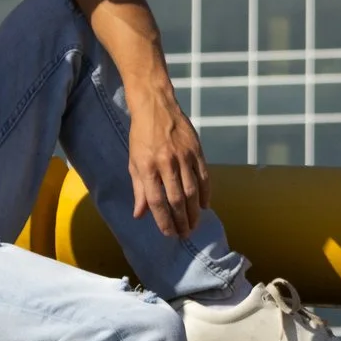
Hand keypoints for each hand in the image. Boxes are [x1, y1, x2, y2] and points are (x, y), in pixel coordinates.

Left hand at [129, 92, 210, 239]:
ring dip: (194, 211)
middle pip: (177, 199)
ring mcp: (184, 156)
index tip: (169, 233)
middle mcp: (166, 163)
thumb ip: (139, 189)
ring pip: (192, 191)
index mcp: (147, 167)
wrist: (156, 106)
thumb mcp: (134, 161)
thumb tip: (140, 214)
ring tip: (194, 224)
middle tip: (184, 234)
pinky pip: (203, 176)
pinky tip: (204, 205)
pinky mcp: (197, 150)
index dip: (164, 220)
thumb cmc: (141, 136)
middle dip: (181, 220)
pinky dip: (205, 193)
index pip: (157, 201)